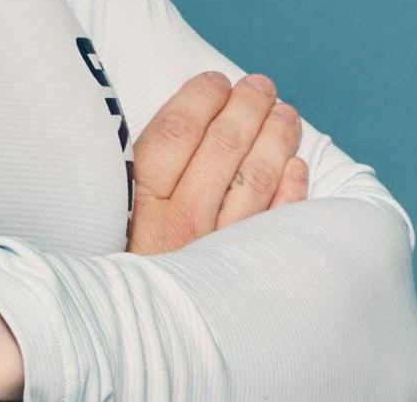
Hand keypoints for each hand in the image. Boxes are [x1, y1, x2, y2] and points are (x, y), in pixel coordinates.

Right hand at [127, 70, 309, 254]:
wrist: (141, 338)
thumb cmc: (131, 262)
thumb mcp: (118, 217)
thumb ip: (145, 178)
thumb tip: (185, 122)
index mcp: (143, 204)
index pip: (174, 132)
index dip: (198, 98)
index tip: (214, 80)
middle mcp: (183, 223)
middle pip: (222, 147)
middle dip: (246, 106)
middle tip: (260, 85)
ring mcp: (223, 248)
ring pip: (258, 177)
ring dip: (277, 137)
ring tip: (285, 113)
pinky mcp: (252, 271)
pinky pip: (280, 223)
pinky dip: (293, 189)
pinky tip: (298, 164)